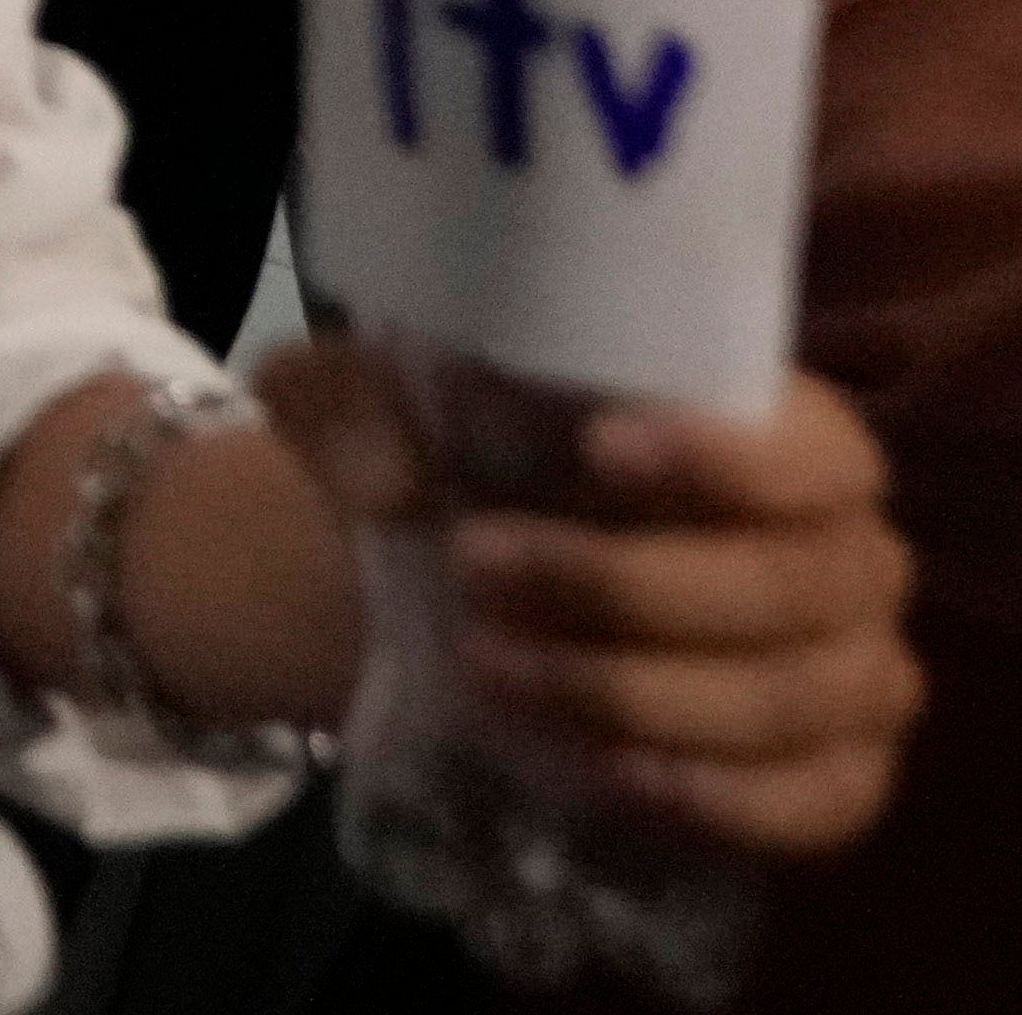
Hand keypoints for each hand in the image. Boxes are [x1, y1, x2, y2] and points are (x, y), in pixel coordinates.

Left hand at [271, 338, 927, 858]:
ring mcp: (854, 672)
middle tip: (478, 570)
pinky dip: (724, 798)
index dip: (728, 457)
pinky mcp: (836, 773)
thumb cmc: (473, 466)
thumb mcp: (377, 401)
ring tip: (493, 668)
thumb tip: (388, 482)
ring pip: (789, 700)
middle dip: (624, 586)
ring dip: (636, 694)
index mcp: (789, 437)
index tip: (599, 451)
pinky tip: (610, 772)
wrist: (476, 583)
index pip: (819, 449)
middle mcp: (849, 554)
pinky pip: (823, 804)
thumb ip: (349, 400)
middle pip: (791, 584)